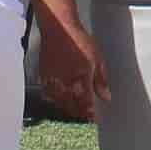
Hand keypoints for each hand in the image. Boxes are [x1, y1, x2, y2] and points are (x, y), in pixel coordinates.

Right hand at [33, 0, 100, 120]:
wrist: (58, 29)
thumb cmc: (79, 41)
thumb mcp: (97, 59)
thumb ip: (101, 81)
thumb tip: (106, 97)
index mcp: (81, 82)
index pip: (86, 106)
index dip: (89, 115)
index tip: (93, 120)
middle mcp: (66, 85)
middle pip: (72, 107)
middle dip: (79, 114)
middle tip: (84, 116)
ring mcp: (53, 82)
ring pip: (59, 103)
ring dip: (67, 108)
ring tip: (73, 110)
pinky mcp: (44, 77)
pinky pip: (48, 94)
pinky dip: (55, 99)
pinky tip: (58, 99)